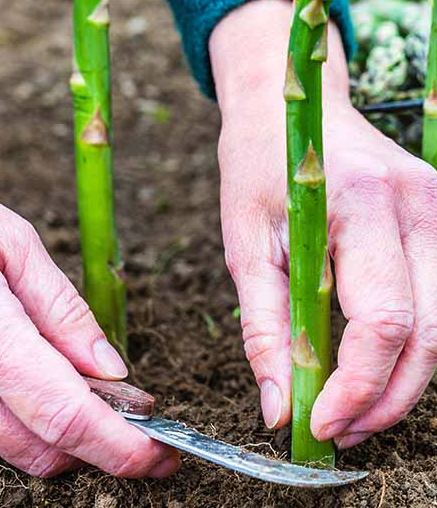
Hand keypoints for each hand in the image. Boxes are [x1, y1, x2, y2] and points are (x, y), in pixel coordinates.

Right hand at [0, 205, 179, 477]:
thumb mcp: (9, 244)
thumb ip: (60, 308)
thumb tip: (111, 368)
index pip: (64, 414)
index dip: (119, 445)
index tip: (160, 454)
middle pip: (41, 447)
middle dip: (100, 446)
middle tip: (142, 419)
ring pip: (14, 448)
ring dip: (66, 437)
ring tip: (102, 399)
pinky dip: (31, 421)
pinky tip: (54, 386)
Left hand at [211, 0, 436, 448]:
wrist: (294, 97)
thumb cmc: (259, 161)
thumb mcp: (246, 243)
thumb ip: (266, 329)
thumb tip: (281, 410)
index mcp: (363, 200)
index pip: (384, 318)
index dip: (358, 385)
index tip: (321, 424)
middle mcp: (414, 202)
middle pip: (431, 330)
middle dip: (390, 397)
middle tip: (344, 432)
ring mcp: (433, 206)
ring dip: (405, 379)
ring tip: (356, 410)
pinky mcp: (435, 215)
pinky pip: (435, 297)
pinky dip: (408, 343)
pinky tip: (372, 365)